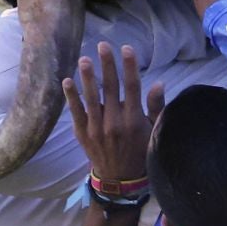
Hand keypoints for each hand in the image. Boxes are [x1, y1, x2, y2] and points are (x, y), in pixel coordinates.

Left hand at [63, 41, 164, 184]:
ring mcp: (97, 129)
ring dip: (87, 77)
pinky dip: (71, 97)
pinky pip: (76, 112)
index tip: (126, 48)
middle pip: (110, 87)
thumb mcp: (154, 131)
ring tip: (84, 59)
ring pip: (91, 98)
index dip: (129, 66)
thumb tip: (158, 84)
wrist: (120, 180)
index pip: (132, 87)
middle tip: (103, 45)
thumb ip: (156, 107)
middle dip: (107, 65)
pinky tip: (67, 81)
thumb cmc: (141, 151)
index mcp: (134, 120)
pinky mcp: (83, 134)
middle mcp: (115, 122)